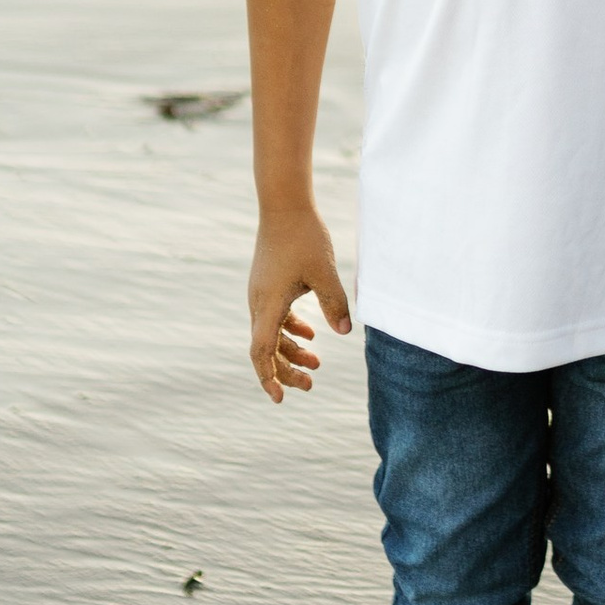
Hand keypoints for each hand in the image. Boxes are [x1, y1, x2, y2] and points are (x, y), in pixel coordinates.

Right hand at [248, 209, 350, 402]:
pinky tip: (313, 332)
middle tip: (311, 385)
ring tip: (316, 364)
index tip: (280, 398)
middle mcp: (259, 303)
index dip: (268, 377)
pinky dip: (291, 329)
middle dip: (286, 370)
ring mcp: (262, 293)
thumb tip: (345, 333)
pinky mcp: (268, 284)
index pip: (261, 352)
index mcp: (268, 304)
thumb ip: (335, 303)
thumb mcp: (324, 272)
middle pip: (267, 348)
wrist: (284, 205)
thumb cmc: (303, 236)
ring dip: (292, 350)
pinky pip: (276, 316)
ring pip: (272, 333)